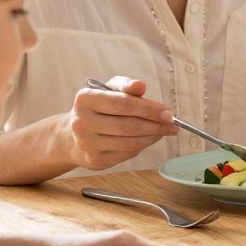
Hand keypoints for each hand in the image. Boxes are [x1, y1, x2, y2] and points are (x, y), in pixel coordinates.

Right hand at [61, 76, 175, 170]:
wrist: (72, 136)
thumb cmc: (98, 108)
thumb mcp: (109, 90)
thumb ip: (126, 85)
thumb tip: (140, 85)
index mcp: (85, 99)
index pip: (123, 104)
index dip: (149, 109)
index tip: (168, 112)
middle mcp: (82, 122)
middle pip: (129, 125)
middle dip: (156, 125)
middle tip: (173, 124)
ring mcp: (86, 144)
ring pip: (130, 142)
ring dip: (152, 137)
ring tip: (164, 131)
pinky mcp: (94, 160)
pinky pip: (126, 153)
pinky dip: (142, 146)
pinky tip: (147, 139)